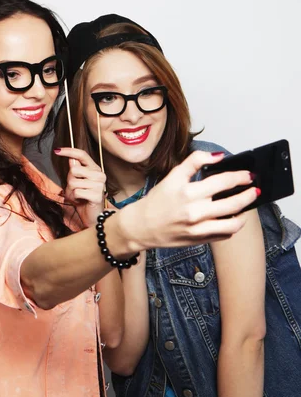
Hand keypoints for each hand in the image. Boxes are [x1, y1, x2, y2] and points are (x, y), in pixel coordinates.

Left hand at [54, 147, 106, 226]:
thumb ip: (75, 170)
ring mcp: (99, 185)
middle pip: (74, 169)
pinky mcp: (97, 195)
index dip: (69, 151)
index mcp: (95, 169)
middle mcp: (99, 174)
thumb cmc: (82, 198)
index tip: (57, 150)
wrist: (92, 216)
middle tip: (75, 189)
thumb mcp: (76, 182)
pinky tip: (81, 201)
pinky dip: (74, 198)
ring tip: (78, 196)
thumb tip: (71, 159)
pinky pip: (76, 192)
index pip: (82, 155)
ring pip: (73, 182)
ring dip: (71, 191)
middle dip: (69, 180)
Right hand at [118, 151, 257, 249]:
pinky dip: (233, 226)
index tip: (247, 175)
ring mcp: (198, 228)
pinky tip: (231, 218)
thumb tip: (217, 156)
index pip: (223, 181)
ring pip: (234, 222)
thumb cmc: (156, 201)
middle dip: (249, 194)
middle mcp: (194, 211)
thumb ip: (194, 161)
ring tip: (245, 205)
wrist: (141, 226)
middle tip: (254, 189)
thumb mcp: (172, 176)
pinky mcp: (199, 240)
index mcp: (187, 192)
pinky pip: (225, 234)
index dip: (240, 176)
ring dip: (245, 212)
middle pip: (234, 202)